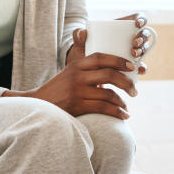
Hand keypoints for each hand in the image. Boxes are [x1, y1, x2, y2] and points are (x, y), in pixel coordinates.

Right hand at [5, 53, 136, 118]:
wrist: (39, 104)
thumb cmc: (59, 89)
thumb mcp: (70, 73)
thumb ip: (87, 69)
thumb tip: (114, 69)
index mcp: (77, 65)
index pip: (101, 57)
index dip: (119, 60)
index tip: (132, 66)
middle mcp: (77, 76)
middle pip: (109, 75)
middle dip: (126, 82)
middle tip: (134, 90)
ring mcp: (77, 91)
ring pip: (108, 94)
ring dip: (122, 101)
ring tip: (126, 106)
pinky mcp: (77, 106)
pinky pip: (103, 108)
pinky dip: (116, 112)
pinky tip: (123, 115)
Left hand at [68, 14, 152, 75]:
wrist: (84, 69)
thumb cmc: (85, 50)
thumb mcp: (81, 43)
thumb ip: (78, 36)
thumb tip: (81, 32)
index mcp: (122, 27)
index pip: (138, 19)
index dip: (141, 19)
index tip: (137, 24)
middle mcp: (130, 39)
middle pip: (143, 35)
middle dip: (142, 38)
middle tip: (134, 44)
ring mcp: (132, 52)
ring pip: (144, 49)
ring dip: (142, 51)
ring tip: (134, 55)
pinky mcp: (132, 66)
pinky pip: (141, 66)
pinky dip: (142, 68)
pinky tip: (140, 70)